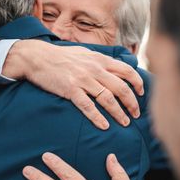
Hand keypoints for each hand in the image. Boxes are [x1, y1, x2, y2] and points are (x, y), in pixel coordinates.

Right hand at [3, 40, 143, 129]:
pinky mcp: (70, 89)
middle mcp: (95, 69)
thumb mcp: (86, 53)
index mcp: (100, 59)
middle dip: (132, 103)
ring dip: (119, 113)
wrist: (38, 57)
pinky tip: (104, 126)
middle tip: (136, 114)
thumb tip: (116, 68)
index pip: (127, 71)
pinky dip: (97, 117)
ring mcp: (83, 79)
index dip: (138, 83)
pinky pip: (88, 106)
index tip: (141, 93)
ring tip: (125, 123)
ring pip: (108, 98)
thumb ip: (101, 61)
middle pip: (121, 88)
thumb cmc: (62, 56)